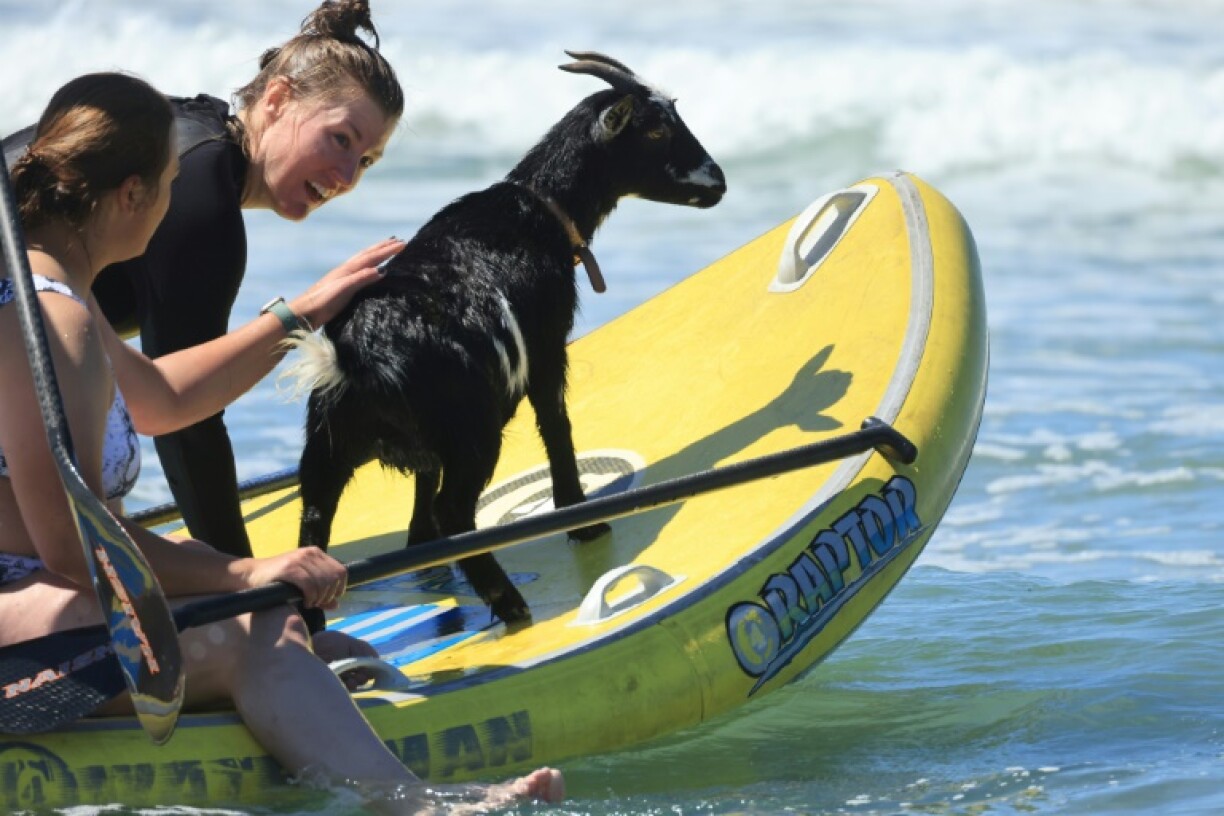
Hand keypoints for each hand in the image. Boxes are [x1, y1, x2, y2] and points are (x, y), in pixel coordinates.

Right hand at [243, 546, 347, 609]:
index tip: (330, 599)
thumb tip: (336, 605)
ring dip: (319, 598)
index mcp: (316, 554)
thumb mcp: (302, 585)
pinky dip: (310, 597)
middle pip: (334, 578)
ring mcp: (300, 559)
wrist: (250, 575)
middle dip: (329, 595)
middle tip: (317, 603)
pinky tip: (305, 602)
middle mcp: (310, 553)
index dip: (339, 588)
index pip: (341, 571)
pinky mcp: (289, 568)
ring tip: (309, 603)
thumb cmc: (277, 581)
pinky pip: (309, 585)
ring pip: (323, 582)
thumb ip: (320, 593)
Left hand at [288, 237, 403, 327]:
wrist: (305, 311)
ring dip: (376, 252)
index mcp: (349, 269)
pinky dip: (369, 263)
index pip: (372, 257)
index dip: (388, 250)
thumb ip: (360, 279)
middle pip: (368, 254)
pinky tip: (370, 267)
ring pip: (364, 259)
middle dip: (383, 247)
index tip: (403, 244)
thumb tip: (381, 270)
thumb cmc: (323, 302)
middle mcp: (347, 269)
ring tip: (385, 248)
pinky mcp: (342, 284)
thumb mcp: (343, 290)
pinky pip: (360, 268)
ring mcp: (343, 275)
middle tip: (398, 240)